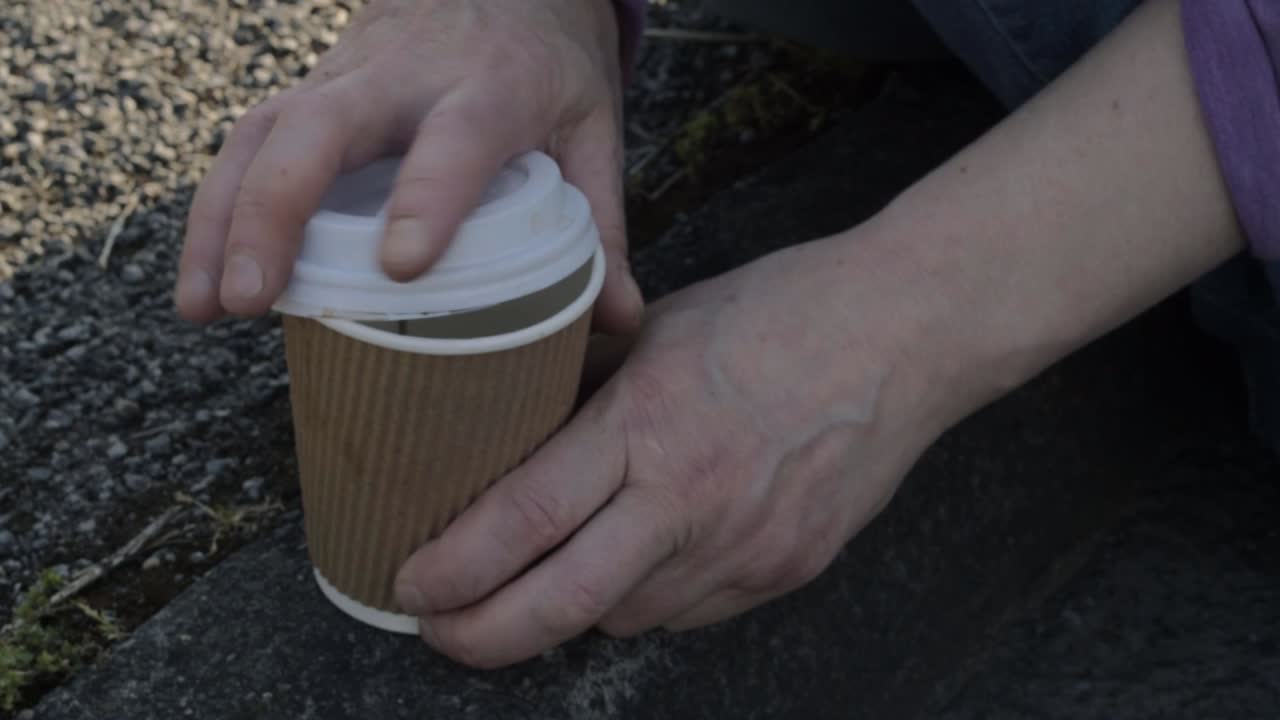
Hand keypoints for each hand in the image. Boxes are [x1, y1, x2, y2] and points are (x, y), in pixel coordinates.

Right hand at [175, 0, 643, 333]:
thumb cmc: (546, 66)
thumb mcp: (591, 129)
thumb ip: (603, 224)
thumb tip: (616, 319)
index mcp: (493, 84)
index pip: (457, 136)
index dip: (428, 194)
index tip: (401, 265)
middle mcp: (403, 76)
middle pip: (323, 129)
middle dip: (278, 209)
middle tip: (254, 297)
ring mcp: (343, 78)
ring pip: (264, 135)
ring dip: (223, 219)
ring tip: (207, 307)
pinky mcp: (308, 92)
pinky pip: (246, 144)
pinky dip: (215, 210)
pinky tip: (202, 281)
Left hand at [393, 230, 954, 667]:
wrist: (907, 333)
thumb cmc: (784, 311)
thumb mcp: (664, 327)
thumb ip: (588, 380)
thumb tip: (513, 410)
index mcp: (651, 421)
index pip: (527, 515)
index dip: (456, 566)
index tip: (412, 583)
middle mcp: (694, 497)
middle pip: (564, 601)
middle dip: (484, 634)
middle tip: (441, 630)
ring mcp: (746, 546)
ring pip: (624, 617)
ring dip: (570, 609)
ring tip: (540, 581)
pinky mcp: (786, 571)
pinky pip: (688, 613)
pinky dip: (645, 599)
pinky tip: (637, 562)